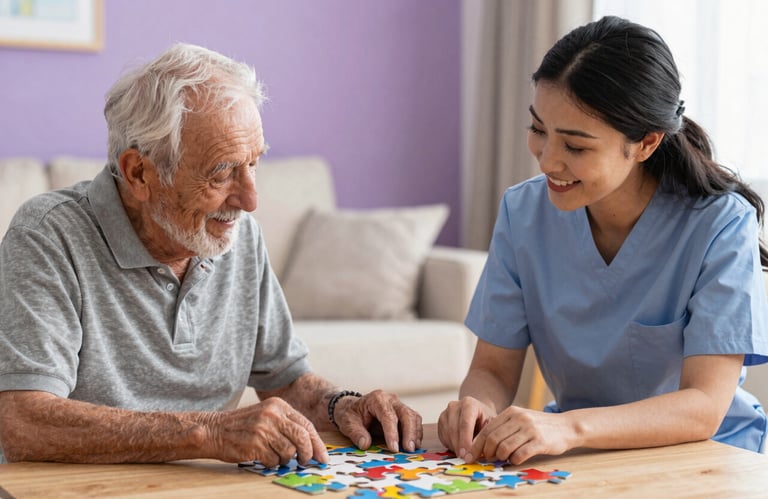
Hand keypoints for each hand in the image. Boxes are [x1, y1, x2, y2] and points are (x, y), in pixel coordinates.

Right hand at [207, 397, 327, 466]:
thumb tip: (311, 446)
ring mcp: (264, 429)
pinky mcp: (255, 444)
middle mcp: (273, 414)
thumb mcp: (267, 416)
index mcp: (279, 405)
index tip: (322, 457)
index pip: (306, 425)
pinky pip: (274, 460)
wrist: (214, 429)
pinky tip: (262, 456)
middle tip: (305, 462)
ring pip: (289, 452)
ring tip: (273, 455)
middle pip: (302, 438)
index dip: (317, 443)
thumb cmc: (243, 426)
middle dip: (307, 454)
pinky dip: (271, 463)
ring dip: (284, 459)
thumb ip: (287, 425)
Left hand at [333, 390, 422, 452]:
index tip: (394, 448)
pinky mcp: (403, 413)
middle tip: (408, 450)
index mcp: (377, 399)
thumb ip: (356, 433)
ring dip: (415, 434)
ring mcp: (399, 405)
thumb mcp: (347, 422)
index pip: (388, 415)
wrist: (353, 408)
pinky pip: (414, 422)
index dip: (392, 432)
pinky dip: (416, 434)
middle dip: (409, 433)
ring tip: (412, 449)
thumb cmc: (351, 414)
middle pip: (406, 414)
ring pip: (413, 417)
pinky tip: (413, 445)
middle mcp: (391, 400)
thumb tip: (365, 444)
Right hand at [437, 396, 494, 459]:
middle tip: (464, 458)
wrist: (477, 411)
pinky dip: (450, 445)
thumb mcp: (490, 424)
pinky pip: (443, 436)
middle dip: (459, 446)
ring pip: (447, 433)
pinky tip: (459, 449)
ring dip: (454, 446)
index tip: (467, 453)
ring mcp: (445, 413)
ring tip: (464, 455)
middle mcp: (454, 406)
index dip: (465, 439)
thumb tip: (479, 450)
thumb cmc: (485, 419)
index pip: (465, 422)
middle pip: (454, 428)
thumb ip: (485, 435)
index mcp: (469, 404)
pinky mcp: (441, 421)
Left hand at [468, 405, 572, 464]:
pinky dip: (513, 460)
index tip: (471, 455)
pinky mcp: (540, 441)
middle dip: (486, 453)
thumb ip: (504, 428)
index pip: (487, 429)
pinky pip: (520, 454)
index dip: (477, 444)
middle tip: (486, 460)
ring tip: (501, 459)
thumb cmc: (539, 426)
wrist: (566, 426)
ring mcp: (530, 429)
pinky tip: (514, 460)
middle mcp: (519, 418)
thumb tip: (482, 444)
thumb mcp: (520, 419)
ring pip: (504, 447)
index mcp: (511, 412)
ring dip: (499, 457)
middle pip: (493, 439)